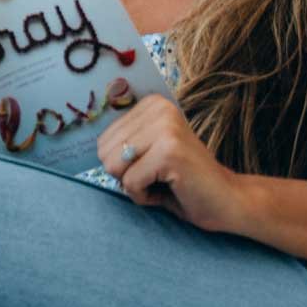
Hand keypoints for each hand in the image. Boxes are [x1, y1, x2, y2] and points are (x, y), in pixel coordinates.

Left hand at [97, 95, 241, 230]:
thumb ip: (121, 142)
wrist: (229, 201)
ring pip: (114, 167)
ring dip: (135, 186)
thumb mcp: (147, 153)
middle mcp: (158, 108)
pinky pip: (130, 183)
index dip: (122, 164)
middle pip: (104, 153)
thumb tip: (77, 141)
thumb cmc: (182, 182)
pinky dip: (145, 197)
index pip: (102, 140)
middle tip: (159, 177)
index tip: (153, 165)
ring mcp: (165, 128)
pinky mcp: (169, 151)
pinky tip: (171, 189)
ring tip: (164, 181)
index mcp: (151, 104)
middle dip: (126, 176)